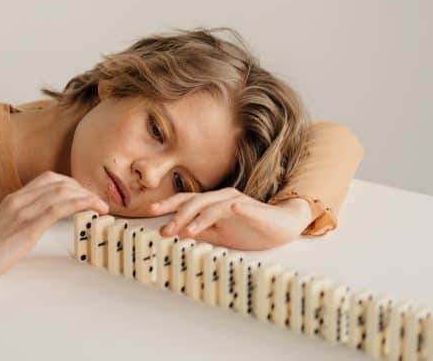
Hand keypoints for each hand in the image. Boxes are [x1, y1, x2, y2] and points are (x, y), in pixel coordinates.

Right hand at [0, 171, 108, 290]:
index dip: (71, 183)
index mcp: (13, 199)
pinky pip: (59, 207)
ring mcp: (22, 211)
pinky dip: (81, 203)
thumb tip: (42, 220)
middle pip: (58, 182)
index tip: (84, 194)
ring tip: (101, 206)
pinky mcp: (27, 227)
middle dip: (82, 188)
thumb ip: (22, 219)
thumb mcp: (5, 228)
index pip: (47, 179)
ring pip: (62, 191)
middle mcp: (19, 200)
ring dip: (87, 196)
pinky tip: (93, 207)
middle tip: (97, 202)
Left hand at [147, 188, 311, 250]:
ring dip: (198, 218)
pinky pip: (239, 207)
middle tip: (164, 229)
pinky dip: (230, 209)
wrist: (282, 227)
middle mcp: (222, 197)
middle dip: (176, 213)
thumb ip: (201, 232)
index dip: (168, 206)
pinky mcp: (252, 207)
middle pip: (194, 200)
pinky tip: (224, 213)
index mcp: (212, 203)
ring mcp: (237, 200)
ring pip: (212, 205)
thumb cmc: (250, 230)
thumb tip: (176, 234)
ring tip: (187, 232)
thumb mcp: (220, 235)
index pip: (185, 202)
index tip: (149, 214)